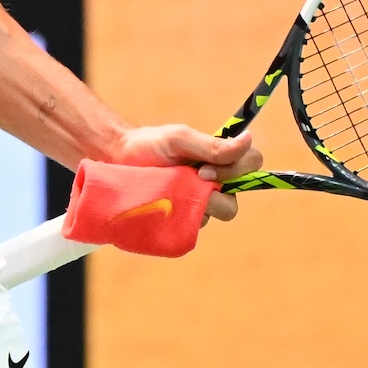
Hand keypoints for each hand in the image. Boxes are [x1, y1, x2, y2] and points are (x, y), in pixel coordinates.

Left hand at [111, 122, 261, 222]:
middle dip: (217, 194)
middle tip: (191, 179)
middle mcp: (215, 186)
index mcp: (219, 161)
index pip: (252, 164)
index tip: (204, 167)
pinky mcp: (184, 222)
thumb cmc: (150, 145)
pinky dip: (183, 220)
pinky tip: (164, 208)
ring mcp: (199, 206)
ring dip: (200, 207)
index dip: (238, 169)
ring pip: (217, 216)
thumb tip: (250, 138)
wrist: (116, 159)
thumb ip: (212, 145)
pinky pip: (195, 229)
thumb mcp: (179, 139)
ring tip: (172, 195)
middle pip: (235, 202)